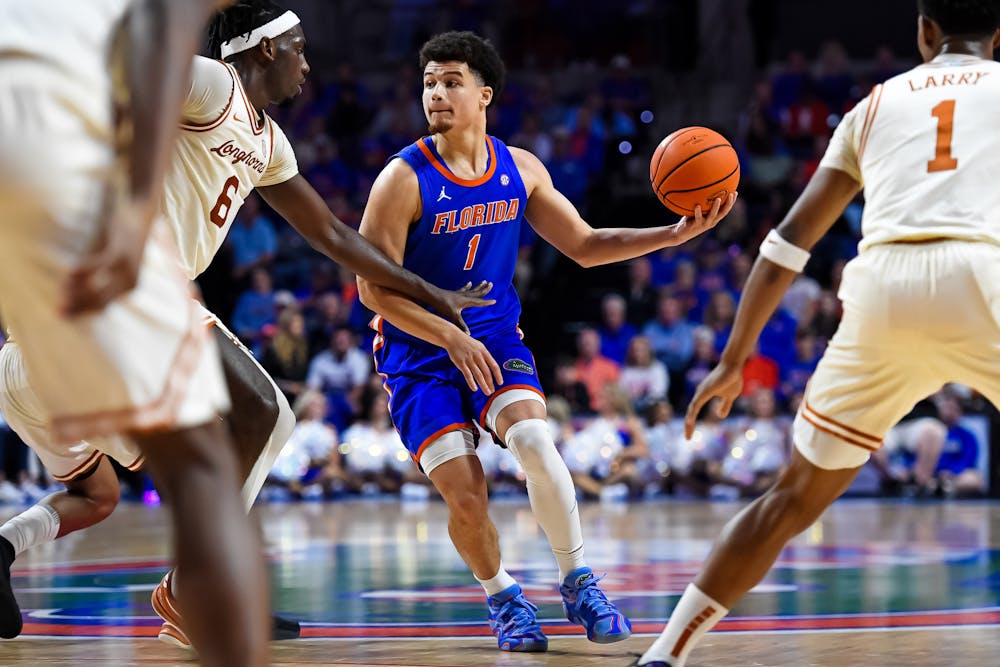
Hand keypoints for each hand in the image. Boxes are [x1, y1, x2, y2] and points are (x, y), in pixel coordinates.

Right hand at [60, 197, 155, 316]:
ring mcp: (128, 270)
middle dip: (75, 305)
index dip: (79, 311)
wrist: (142, 215)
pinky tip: (70, 271)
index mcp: (127, 287)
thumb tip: (69, 282)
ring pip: (98, 288)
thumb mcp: (107, 259)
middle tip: (57, 305)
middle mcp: (130, 284)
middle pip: (98, 302)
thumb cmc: (121, 237)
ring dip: (76, 290)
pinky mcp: (123, 254)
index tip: (60, 312)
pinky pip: (101, 266)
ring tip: (61, 286)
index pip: (100, 307)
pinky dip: (85, 270)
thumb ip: (92, 273)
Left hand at [429, 280, 495, 334]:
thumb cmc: (442, 305)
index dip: (487, 302)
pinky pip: (463, 289)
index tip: (494, 301)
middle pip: (477, 292)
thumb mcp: (453, 316)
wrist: (431, 295)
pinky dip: (467, 287)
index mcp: (466, 301)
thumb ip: (461, 325)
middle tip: (491, 284)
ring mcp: (458, 294)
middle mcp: (464, 296)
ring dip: (478, 287)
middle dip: (484, 289)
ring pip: (471, 290)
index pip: (479, 302)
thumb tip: (468, 334)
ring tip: (484, 281)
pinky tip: (469, 283)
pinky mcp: (453, 293)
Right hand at [442, 328, 503, 394]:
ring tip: (487, 392)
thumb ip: (485, 356)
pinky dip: (472, 383)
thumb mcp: (479, 346)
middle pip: (486, 372)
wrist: (453, 338)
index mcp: (484, 352)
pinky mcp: (461, 363)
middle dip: (490, 383)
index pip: (494, 365)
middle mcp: (478, 356)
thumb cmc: (467, 343)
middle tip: (492, 391)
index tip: (500, 383)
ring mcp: (469, 360)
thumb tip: (492, 367)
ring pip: (478, 375)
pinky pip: (468, 375)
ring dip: (483, 385)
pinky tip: (475, 389)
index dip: (498, 375)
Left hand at [672, 191, 737, 244]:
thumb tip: (702, 187)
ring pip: (712, 216)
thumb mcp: (697, 210)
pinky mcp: (695, 226)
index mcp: (714, 218)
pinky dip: (698, 212)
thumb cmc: (689, 219)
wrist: (680, 233)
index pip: (725, 209)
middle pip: (723, 213)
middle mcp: (711, 222)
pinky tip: (697, 206)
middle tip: (731, 194)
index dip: (731, 202)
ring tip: (718, 199)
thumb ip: (701, 202)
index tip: (735, 192)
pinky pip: (697, 218)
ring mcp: (704, 224)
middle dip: (728, 204)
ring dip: (716, 207)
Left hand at [684, 361, 742, 438]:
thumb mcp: (730, 397)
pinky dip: (692, 413)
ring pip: (692, 408)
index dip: (692, 423)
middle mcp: (700, 393)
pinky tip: (690, 421)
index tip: (690, 435)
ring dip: (689, 422)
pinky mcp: (706, 390)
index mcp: (703, 396)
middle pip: (691, 412)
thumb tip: (720, 416)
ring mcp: (702, 391)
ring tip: (688, 434)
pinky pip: (697, 403)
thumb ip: (725, 406)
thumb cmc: (731, 379)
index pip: (694, 411)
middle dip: (688, 426)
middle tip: (687, 439)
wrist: (734, 366)